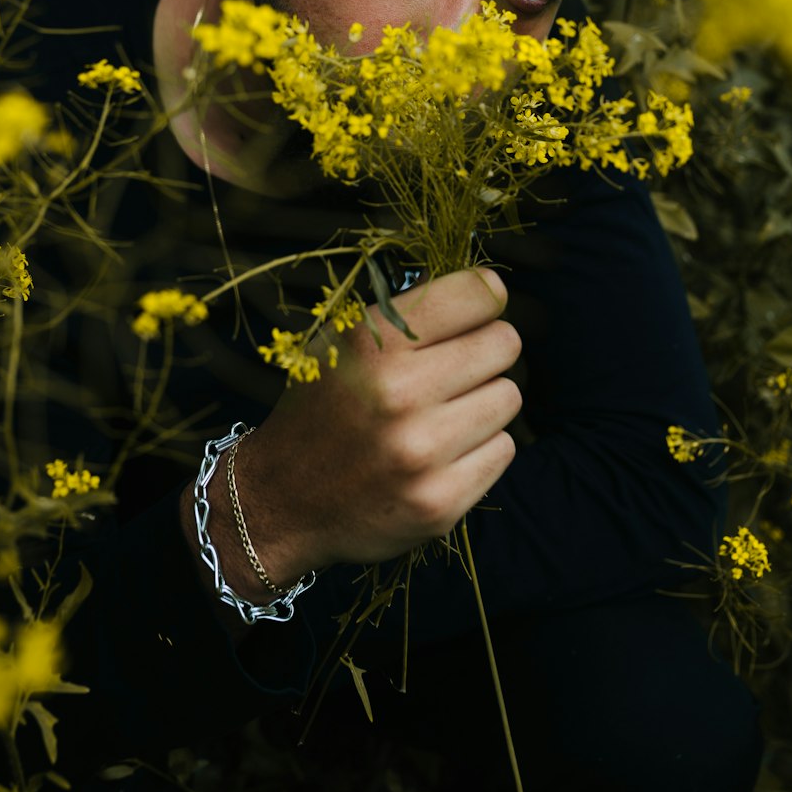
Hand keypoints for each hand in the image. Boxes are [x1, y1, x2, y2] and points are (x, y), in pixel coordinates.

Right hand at [226, 267, 521, 587]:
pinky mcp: (439, 502)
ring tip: (443, 414)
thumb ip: (408, 311)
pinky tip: (443, 453)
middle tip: (456, 368)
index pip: (479, 293)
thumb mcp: (343, 340)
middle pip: (505, 344)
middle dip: (487, 350)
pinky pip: (504, 450)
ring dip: (484, 402)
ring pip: (509, 398)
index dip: (484, 299)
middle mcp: (399, 393)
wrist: (282, 499)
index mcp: (374, 342)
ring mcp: (421, 452)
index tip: (475, 311)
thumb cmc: (323, 406)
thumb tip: (489, 289)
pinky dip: (481, 448)